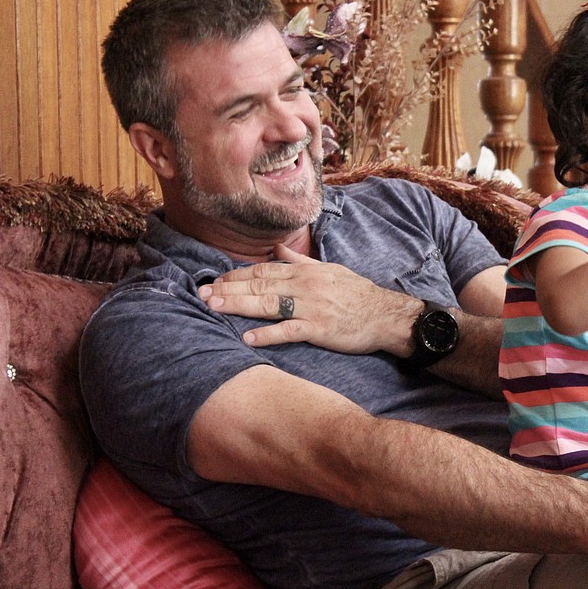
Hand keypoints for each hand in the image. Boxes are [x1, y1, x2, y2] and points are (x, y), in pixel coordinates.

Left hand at [198, 244, 415, 352]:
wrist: (386, 315)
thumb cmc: (358, 294)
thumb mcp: (330, 270)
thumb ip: (301, 261)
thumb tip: (278, 250)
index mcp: (306, 272)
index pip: (264, 269)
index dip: (237, 275)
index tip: (215, 280)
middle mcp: (305, 286)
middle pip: (259, 285)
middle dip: (228, 289)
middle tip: (202, 294)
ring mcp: (311, 307)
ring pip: (267, 304)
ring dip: (238, 306)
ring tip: (213, 308)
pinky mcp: (319, 328)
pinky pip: (288, 331)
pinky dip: (267, 334)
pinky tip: (247, 338)